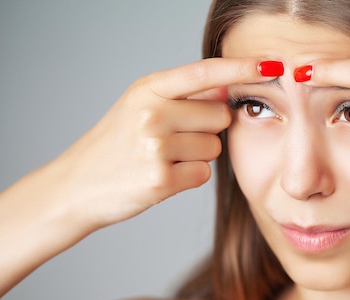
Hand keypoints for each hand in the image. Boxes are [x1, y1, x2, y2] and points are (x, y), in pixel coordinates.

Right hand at [50, 58, 270, 230]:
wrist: (78, 185)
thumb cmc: (117, 144)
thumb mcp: (139, 106)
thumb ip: (182, 96)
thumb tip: (229, 89)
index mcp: (148, 90)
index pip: (204, 73)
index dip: (240, 68)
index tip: (271, 65)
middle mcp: (152, 113)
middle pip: (220, 116)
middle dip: (208, 129)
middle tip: (175, 139)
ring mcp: (155, 147)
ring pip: (214, 148)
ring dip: (198, 156)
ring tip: (164, 158)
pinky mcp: (161, 180)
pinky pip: (203, 173)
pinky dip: (189, 177)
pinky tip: (163, 176)